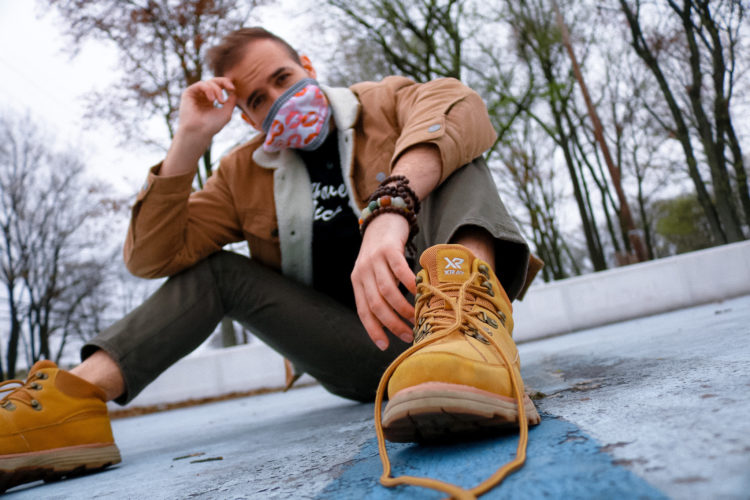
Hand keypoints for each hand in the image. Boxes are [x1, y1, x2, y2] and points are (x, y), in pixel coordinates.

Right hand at [162, 77, 235, 175]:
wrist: (199, 132)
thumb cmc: (211, 126)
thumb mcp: (226, 113)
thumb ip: (231, 102)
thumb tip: (234, 92)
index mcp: (210, 100)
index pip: (219, 87)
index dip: (227, 84)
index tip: (233, 88)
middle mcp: (202, 96)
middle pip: (214, 81)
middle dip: (224, 82)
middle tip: (231, 88)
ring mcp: (195, 94)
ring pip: (208, 82)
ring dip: (217, 90)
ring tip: (220, 101)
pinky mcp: (189, 93)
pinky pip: (200, 84)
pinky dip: (208, 89)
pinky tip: (211, 99)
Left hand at [351, 213, 416, 349]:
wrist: (383, 219)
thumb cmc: (382, 252)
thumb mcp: (374, 272)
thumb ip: (379, 292)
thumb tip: (394, 321)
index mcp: (357, 281)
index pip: (363, 311)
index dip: (373, 330)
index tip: (385, 346)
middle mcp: (362, 272)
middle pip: (375, 304)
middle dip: (392, 324)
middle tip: (408, 335)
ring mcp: (374, 260)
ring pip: (387, 290)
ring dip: (402, 308)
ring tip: (416, 318)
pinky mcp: (388, 248)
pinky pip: (399, 270)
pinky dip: (410, 284)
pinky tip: (420, 293)